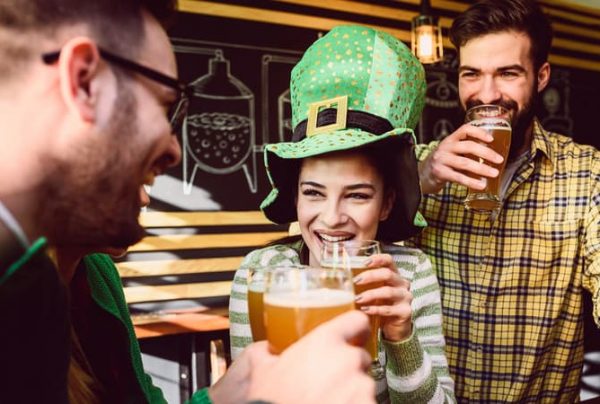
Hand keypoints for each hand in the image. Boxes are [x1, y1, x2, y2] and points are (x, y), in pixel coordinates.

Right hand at [247, 310, 374, 403]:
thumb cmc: (270, 399)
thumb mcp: (260, 369)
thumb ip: (267, 352)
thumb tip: (265, 349)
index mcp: (326, 342)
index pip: (357, 321)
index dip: (355, 330)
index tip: (352, 337)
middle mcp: (349, 361)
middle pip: (359, 358)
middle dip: (348, 368)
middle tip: (327, 381)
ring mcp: (362, 387)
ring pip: (362, 385)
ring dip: (350, 392)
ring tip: (328, 400)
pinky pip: (365, 403)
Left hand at [354, 254, 412, 341]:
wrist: (395, 328)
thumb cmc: (381, 305)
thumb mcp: (373, 291)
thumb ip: (363, 284)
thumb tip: (340, 280)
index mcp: (394, 275)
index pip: (389, 260)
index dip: (377, 259)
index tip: (364, 262)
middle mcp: (402, 284)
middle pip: (387, 274)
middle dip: (370, 276)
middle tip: (355, 281)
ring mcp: (405, 297)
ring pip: (388, 292)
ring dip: (371, 294)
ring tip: (357, 299)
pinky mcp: (405, 312)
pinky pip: (389, 309)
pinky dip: (375, 309)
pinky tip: (365, 310)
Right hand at [419, 123, 503, 193]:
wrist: (421, 174)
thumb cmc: (442, 163)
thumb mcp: (451, 152)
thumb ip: (465, 150)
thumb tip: (492, 155)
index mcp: (450, 139)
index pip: (465, 129)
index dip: (479, 132)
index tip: (491, 139)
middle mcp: (445, 147)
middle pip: (468, 146)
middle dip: (486, 153)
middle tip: (499, 160)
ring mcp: (441, 160)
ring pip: (465, 163)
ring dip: (482, 168)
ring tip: (494, 173)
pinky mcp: (439, 173)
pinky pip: (458, 177)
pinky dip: (471, 182)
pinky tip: (481, 185)